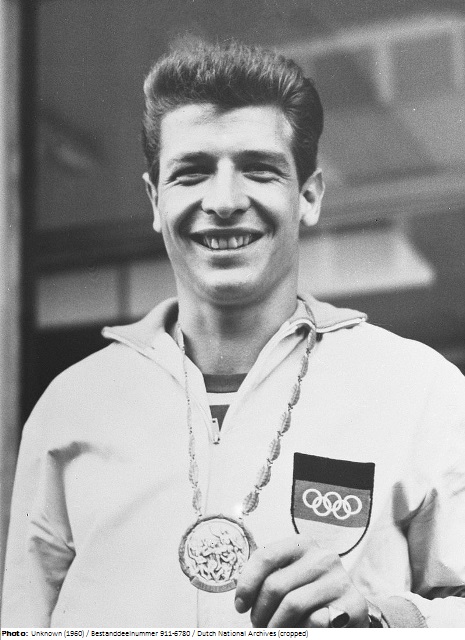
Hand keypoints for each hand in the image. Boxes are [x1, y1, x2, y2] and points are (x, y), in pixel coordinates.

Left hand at [234, 535, 368, 627]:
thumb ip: (269, 578)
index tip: (239, 606)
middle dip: (260, 612)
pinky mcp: (354, 605)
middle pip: (275, 585)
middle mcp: (323, 557)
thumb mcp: (289, 579)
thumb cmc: (309, 594)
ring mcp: (340, 580)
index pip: (266, 556)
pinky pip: (315, 621)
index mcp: (303, 544)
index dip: (247, 583)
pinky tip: (301, 631)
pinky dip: (301, 631)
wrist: (348, 613)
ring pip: (292, 605)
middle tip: (259, 626)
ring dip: (276, 626)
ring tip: (275, 632)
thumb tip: (241, 598)